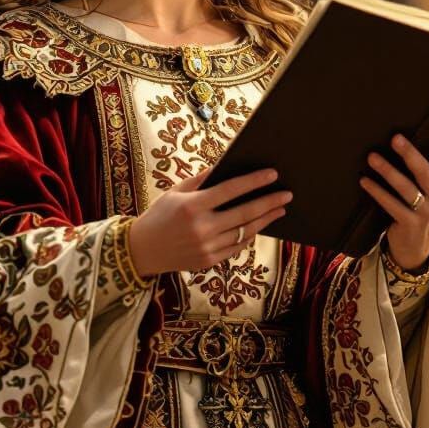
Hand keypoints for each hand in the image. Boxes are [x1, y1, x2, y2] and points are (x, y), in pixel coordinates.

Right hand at [128, 167, 291, 276]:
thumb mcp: (175, 192)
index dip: (254, 181)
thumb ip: (201, 179)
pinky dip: (250, 235)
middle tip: (287, 194)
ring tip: (280, 209)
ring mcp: (207, 247)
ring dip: (265, 219)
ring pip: (245, 231)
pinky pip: (237, 247)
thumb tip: (228, 165)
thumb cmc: (159, 215)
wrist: (141, 251)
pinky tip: (259, 225)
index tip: (272, 174)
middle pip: (245, 212)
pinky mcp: (209, 261)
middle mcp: (201, 228)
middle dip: (269, 202)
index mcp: (192, 206)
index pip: (231, 190)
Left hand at [359, 112, 428, 270]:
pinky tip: (365, 180)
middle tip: (395, 138)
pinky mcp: (410, 224)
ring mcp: (426, 212)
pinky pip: (392, 205)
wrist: (417, 245)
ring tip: (372, 157)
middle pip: (426, 172)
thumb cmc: (423, 203)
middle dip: (411, 154)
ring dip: (388, 172)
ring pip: (407, 189)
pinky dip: (378, 192)